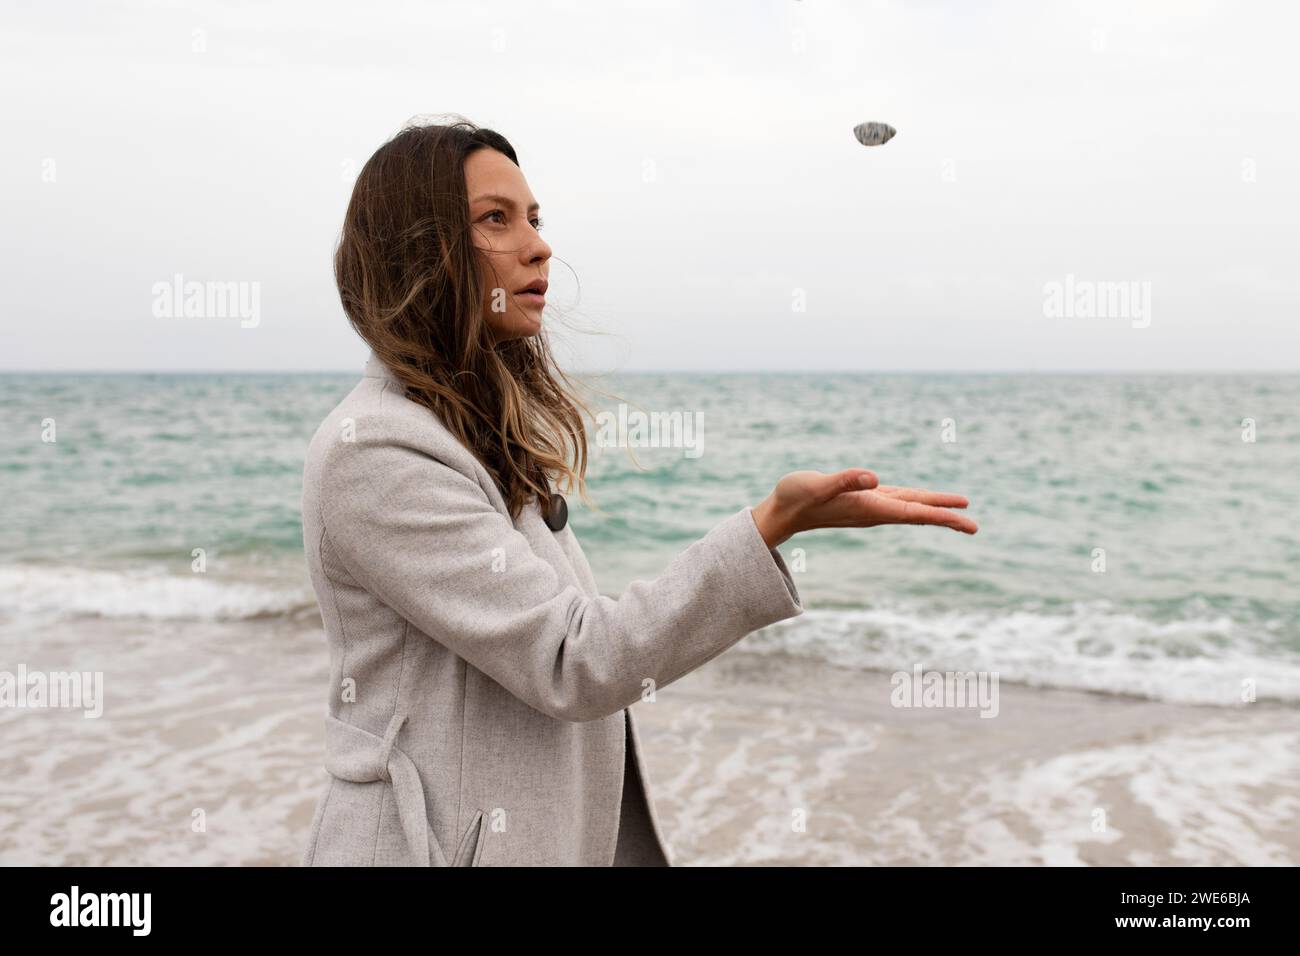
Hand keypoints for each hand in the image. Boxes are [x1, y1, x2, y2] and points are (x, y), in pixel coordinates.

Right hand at [751, 468, 976, 548]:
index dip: (941, 514)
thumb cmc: (796, 496)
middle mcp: (875, 510)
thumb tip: (874, 477)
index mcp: (869, 506)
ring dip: (936, 510)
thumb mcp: (817, 484)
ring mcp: (871, 506)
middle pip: (918, 514)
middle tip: (976, 526)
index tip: (966, 520)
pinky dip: (918, 502)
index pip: (913, 512)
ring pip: (911, 508)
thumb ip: (844, 480)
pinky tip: (925, 501)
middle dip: (947, 518)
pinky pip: (900, 502)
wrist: (781, 511)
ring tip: (960, 510)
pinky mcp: (864, 499)